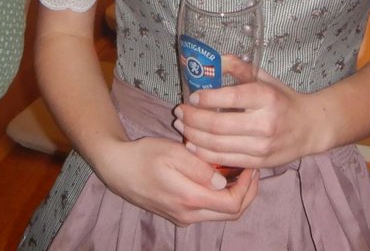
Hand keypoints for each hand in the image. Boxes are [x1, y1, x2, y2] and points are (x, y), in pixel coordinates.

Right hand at [97, 135, 258, 226]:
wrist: (118, 169)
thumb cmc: (144, 156)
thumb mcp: (173, 153)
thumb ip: (200, 168)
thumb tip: (224, 181)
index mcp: (189, 199)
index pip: (232, 204)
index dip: (248, 187)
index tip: (250, 166)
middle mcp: (188, 214)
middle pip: (231, 214)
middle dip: (247, 193)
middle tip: (251, 169)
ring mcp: (183, 217)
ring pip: (220, 214)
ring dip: (234, 195)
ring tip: (238, 170)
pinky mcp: (178, 214)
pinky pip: (208, 211)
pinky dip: (220, 197)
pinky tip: (220, 176)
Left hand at [172, 66, 315, 172]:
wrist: (309, 127)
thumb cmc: (282, 99)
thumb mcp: (264, 78)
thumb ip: (239, 67)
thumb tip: (212, 59)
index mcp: (266, 97)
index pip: (230, 98)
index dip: (206, 98)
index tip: (191, 96)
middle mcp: (264, 123)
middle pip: (217, 125)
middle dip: (192, 118)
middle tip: (178, 111)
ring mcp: (261, 146)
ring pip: (217, 145)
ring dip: (193, 136)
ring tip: (181, 126)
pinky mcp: (258, 162)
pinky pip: (224, 159)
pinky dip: (204, 152)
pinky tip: (192, 144)